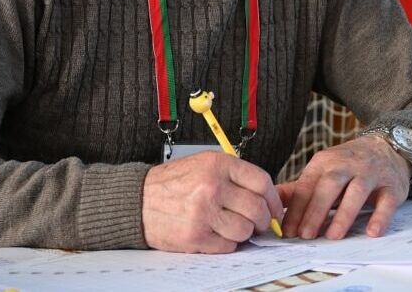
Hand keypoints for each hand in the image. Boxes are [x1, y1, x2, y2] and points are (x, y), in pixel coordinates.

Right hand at [142, 151, 283, 252]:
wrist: (137, 200)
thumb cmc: (173, 184)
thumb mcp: (203, 165)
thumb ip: (234, 176)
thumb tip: (266, 197)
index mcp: (217, 165)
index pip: (261, 181)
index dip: (273, 199)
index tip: (274, 208)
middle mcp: (212, 186)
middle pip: (257, 209)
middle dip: (262, 220)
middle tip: (258, 223)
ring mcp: (203, 212)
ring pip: (245, 230)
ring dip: (243, 233)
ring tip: (230, 227)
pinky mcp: (195, 236)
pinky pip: (227, 246)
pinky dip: (226, 243)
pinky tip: (216, 234)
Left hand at [277, 135, 411, 239]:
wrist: (386, 145)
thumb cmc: (348, 166)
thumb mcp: (322, 171)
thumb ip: (298, 189)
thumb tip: (270, 201)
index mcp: (325, 162)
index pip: (307, 186)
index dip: (297, 209)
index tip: (288, 231)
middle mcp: (347, 164)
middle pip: (329, 186)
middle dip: (316, 211)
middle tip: (306, 235)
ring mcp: (371, 174)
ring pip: (356, 192)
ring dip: (344, 214)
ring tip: (333, 236)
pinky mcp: (392, 186)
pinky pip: (386, 201)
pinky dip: (380, 216)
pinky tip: (372, 232)